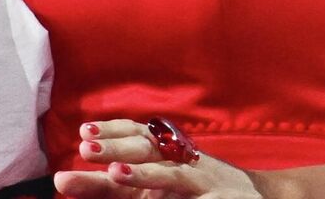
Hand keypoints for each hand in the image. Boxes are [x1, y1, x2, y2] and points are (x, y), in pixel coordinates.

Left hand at [53, 120, 271, 198]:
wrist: (256, 195)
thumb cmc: (197, 188)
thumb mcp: (162, 178)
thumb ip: (123, 182)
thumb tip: (68, 180)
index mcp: (166, 154)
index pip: (137, 135)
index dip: (112, 132)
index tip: (84, 133)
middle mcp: (182, 162)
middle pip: (147, 150)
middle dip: (116, 150)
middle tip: (86, 151)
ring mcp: (202, 183)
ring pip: (171, 176)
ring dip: (144, 174)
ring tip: (116, 174)